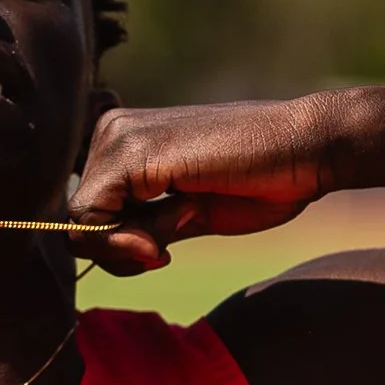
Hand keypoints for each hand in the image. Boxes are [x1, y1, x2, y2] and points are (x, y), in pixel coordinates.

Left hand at [71, 96, 338, 272]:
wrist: (305, 152)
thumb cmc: (258, 184)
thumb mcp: (184, 218)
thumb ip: (139, 232)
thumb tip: (87, 248)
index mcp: (124, 144)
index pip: (86, 214)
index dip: (114, 250)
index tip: (159, 253)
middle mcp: (113, 131)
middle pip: (79, 220)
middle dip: (119, 251)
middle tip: (171, 240)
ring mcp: (119, 136)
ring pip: (80, 221)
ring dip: (125, 248)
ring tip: (182, 219)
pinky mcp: (131, 150)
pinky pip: (90, 217)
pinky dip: (120, 244)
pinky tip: (165, 236)